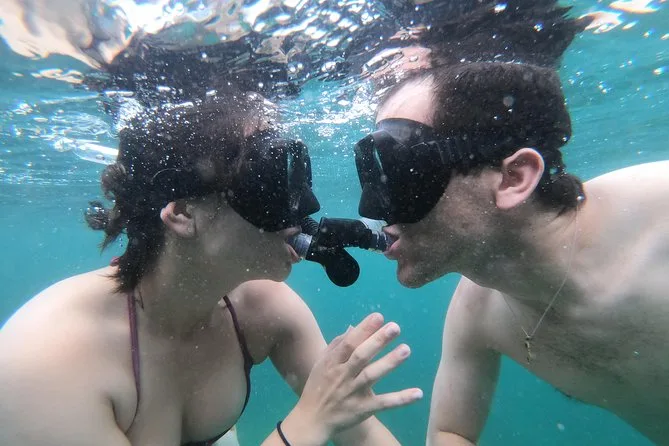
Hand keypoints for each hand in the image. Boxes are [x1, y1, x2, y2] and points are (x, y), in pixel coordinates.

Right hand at [282, 313, 421, 443]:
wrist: (311, 419)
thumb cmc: (318, 387)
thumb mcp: (322, 363)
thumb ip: (337, 345)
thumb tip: (353, 327)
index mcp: (333, 362)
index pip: (349, 343)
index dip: (364, 329)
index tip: (379, 316)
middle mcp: (342, 376)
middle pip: (361, 356)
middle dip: (377, 340)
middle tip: (395, 327)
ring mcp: (353, 393)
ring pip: (371, 376)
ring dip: (389, 362)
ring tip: (406, 349)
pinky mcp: (362, 409)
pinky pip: (383, 403)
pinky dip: (400, 399)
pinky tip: (418, 393)